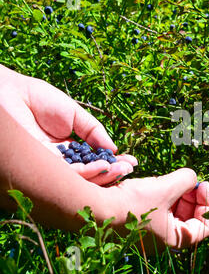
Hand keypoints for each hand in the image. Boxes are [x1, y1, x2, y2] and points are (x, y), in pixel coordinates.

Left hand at [0, 65, 136, 184]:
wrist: (11, 94)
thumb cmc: (39, 100)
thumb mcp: (75, 115)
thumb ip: (94, 132)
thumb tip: (113, 149)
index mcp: (68, 148)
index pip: (94, 161)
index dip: (113, 162)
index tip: (131, 161)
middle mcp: (60, 161)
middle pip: (90, 174)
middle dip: (112, 173)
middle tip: (130, 169)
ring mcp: (52, 166)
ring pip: (82, 179)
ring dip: (104, 176)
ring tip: (122, 169)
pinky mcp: (43, 167)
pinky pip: (69, 175)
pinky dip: (88, 173)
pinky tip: (104, 167)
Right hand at [115, 168, 208, 253]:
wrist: (93, 208)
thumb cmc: (130, 204)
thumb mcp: (165, 188)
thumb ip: (186, 180)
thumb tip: (193, 177)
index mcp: (173, 239)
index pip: (204, 227)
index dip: (208, 204)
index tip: (202, 184)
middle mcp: (162, 240)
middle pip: (189, 217)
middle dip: (190, 196)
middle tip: (187, 179)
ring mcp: (149, 232)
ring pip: (173, 211)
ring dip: (174, 193)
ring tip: (166, 179)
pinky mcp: (138, 223)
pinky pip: (158, 209)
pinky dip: (161, 195)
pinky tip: (153, 184)